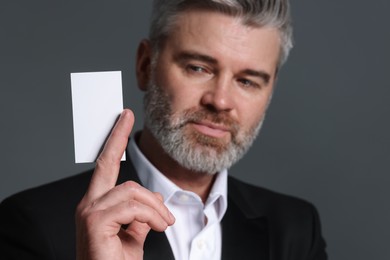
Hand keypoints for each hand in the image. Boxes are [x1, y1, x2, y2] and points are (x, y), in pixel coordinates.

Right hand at [75, 109, 174, 259]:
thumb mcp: (134, 236)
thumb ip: (140, 216)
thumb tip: (152, 199)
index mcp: (99, 204)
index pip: (106, 164)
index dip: (115, 139)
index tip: (124, 117)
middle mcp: (89, 203)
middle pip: (108, 163)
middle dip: (118, 135)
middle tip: (128, 117)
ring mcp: (88, 212)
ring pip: (131, 190)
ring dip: (155, 207)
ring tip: (166, 224)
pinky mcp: (93, 222)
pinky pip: (131, 206)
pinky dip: (151, 216)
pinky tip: (158, 228)